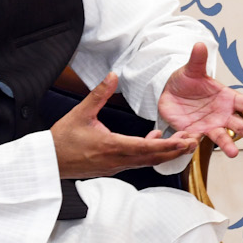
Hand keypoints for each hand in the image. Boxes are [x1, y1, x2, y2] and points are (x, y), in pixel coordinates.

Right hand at [52, 73, 198, 178]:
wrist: (48, 162)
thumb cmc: (62, 139)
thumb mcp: (80, 112)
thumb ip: (99, 94)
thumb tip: (113, 75)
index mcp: (111, 146)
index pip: (145, 147)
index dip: (166, 145)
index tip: (183, 141)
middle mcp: (117, 159)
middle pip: (153, 158)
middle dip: (175, 150)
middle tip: (194, 141)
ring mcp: (116, 166)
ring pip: (148, 161)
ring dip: (167, 152)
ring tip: (185, 142)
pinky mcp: (114, 167)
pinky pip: (138, 161)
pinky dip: (152, 153)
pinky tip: (157, 139)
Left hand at [158, 43, 242, 157]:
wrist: (169, 92)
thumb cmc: (186, 80)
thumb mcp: (192, 69)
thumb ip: (198, 60)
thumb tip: (200, 45)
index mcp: (227, 98)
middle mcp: (222, 114)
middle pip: (242, 127)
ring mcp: (210, 125)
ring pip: (223, 137)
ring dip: (228, 145)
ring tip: (233, 154)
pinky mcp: (195, 132)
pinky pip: (196, 140)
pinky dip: (195, 143)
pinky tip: (194, 145)